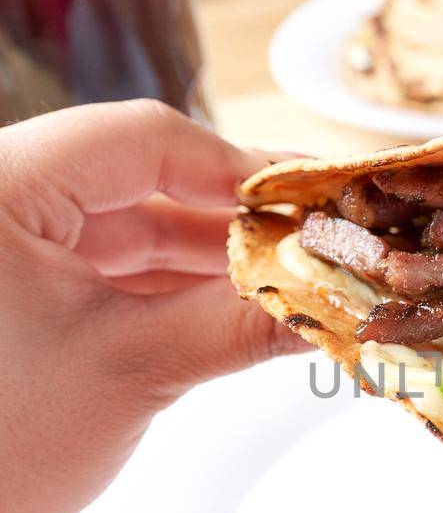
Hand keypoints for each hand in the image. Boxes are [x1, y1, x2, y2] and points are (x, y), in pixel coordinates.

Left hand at [0, 100, 298, 512]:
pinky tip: (242, 305)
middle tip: (325, 244)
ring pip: (131, 225)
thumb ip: (243, 320)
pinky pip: (109, 269)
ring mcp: (5, 247)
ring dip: (212, 256)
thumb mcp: (133, 372)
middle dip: (236, 219)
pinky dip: (174, 286)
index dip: (240, 170)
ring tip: (295, 284)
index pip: (142, 140)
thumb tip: (340, 299)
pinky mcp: (15, 291)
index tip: (316, 205)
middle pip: (141, 178)